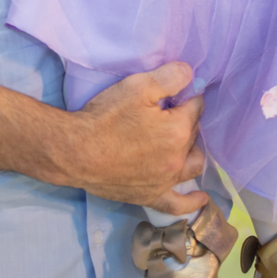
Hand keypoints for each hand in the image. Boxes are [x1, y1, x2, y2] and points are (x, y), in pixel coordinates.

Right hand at [60, 62, 209, 215]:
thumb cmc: (105, 117)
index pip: (196, 107)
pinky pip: (177, 204)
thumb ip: (170, 77)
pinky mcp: (151, 196)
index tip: (174, 93)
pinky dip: (191, 202)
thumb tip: (191, 73)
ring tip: (184, 143)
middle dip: (185, 120)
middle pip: (193, 135)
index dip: (187, 97)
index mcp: (178, 129)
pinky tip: (200, 198)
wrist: (76, 151)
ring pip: (192, 165)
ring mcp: (165, 180)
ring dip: (192, 151)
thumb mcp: (137, 86)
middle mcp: (178, 157)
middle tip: (167, 111)